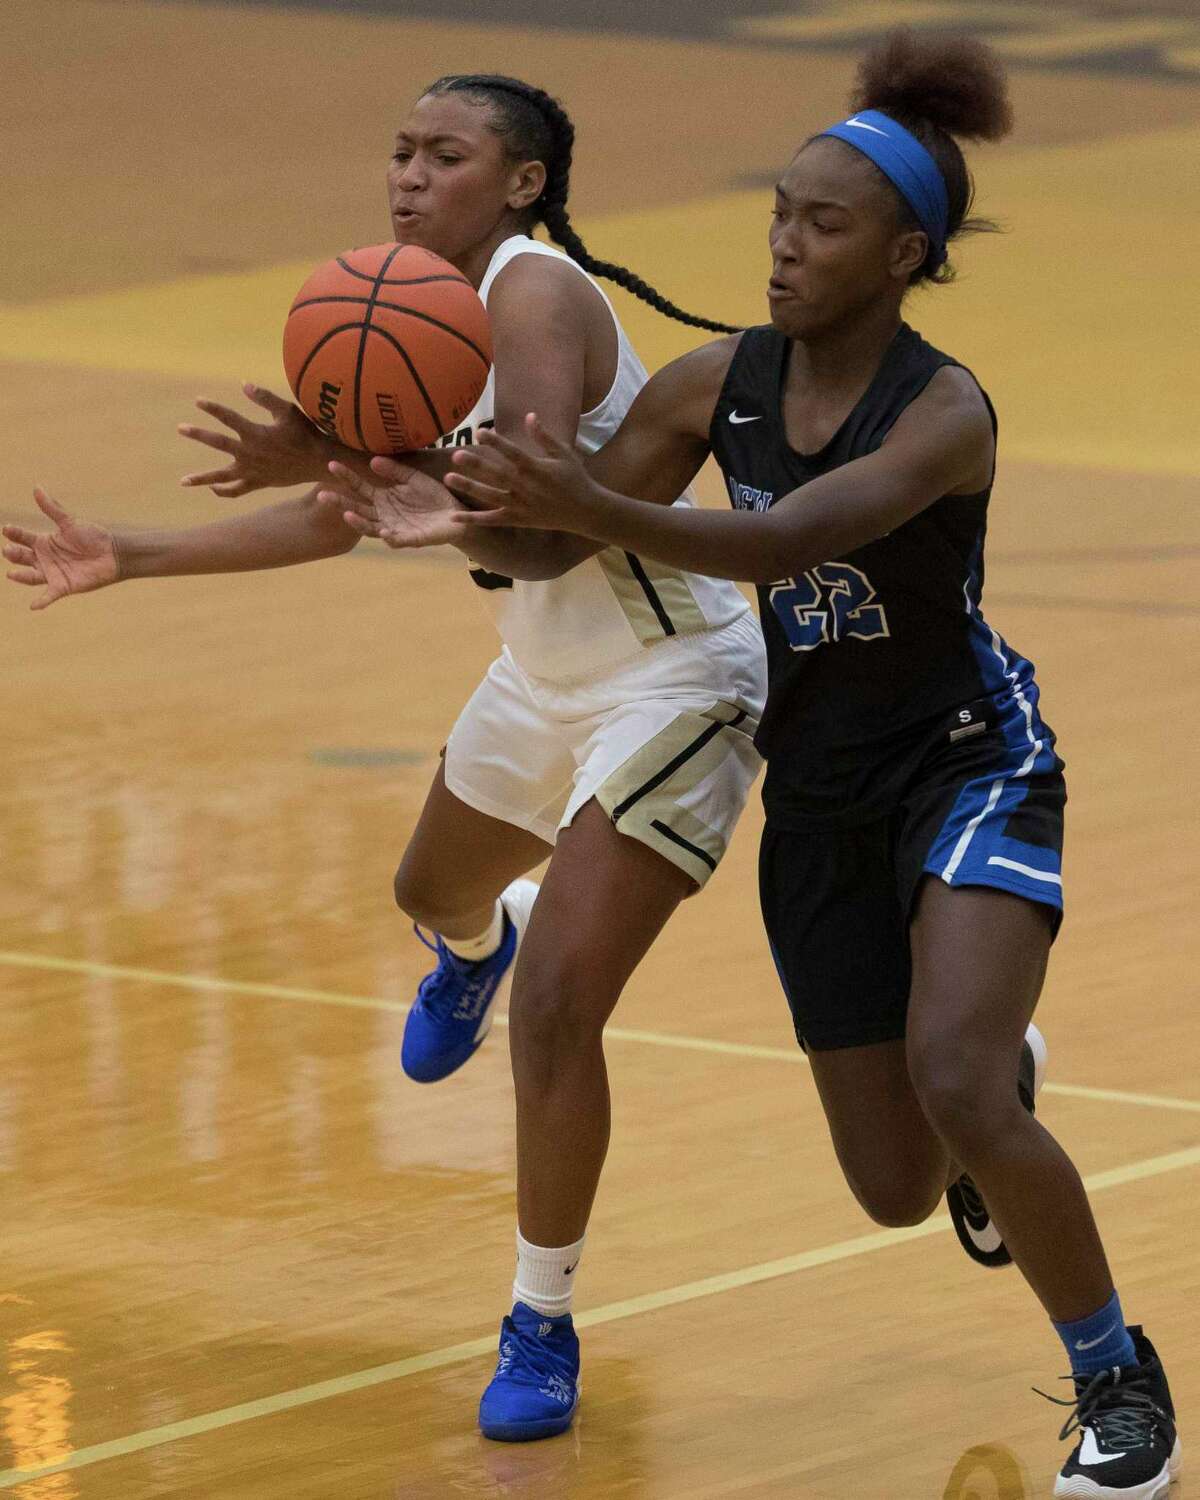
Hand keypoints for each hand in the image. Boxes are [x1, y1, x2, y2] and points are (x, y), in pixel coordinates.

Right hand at [3, 488, 118, 609]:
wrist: (113, 553)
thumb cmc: (93, 536)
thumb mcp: (70, 522)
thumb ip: (52, 508)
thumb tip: (36, 488)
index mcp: (43, 542)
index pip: (22, 538)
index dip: (14, 533)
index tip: (7, 528)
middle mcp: (43, 558)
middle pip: (22, 557)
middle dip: (14, 554)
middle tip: (7, 550)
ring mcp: (52, 573)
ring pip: (31, 576)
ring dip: (20, 576)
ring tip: (11, 573)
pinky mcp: (63, 586)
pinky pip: (49, 595)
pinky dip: (42, 601)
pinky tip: (33, 606)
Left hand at [179, 383, 327, 495]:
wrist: (319, 462)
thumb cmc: (306, 433)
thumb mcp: (288, 411)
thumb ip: (265, 398)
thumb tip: (244, 384)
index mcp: (256, 434)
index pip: (228, 417)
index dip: (212, 408)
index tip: (198, 401)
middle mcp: (250, 453)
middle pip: (218, 443)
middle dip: (198, 434)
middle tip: (180, 428)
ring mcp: (253, 470)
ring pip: (222, 476)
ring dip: (202, 478)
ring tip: (184, 481)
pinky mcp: (259, 482)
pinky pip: (237, 490)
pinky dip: (224, 490)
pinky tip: (212, 488)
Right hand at [317, 457, 464, 549]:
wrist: (456, 513)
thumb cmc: (432, 496)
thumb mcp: (413, 478)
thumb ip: (394, 471)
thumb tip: (373, 460)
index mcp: (382, 498)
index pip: (359, 487)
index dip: (346, 477)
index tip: (332, 464)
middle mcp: (383, 515)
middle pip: (357, 510)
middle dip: (340, 504)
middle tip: (322, 495)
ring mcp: (395, 528)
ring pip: (371, 528)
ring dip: (358, 523)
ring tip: (347, 515)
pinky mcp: (411, 539)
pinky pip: (397, 540)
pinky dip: (389, 537)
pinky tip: (383, 531)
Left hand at [445, 415, 598, 532]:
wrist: (585, 511)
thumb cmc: (575, 478)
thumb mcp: (563, 453)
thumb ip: (544, 436)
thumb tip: (529, 415)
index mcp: (536, 468)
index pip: (512, 453)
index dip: (496, 442)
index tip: (479, 432)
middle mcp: (525, 487)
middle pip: (497, 474)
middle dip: (476, 465)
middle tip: (456, 455)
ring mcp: (520, 505)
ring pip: (490, 496)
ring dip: (469, 487)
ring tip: (449, 478)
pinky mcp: (518, 520)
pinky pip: (492, 520)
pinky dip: (474, 520)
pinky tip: (455, 516)